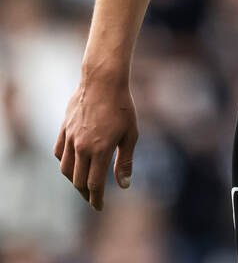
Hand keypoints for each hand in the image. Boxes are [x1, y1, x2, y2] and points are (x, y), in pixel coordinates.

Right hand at [54, 74, 137, 210]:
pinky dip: (63, 162)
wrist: (103, 79)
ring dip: (73, 180)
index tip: (99, 207)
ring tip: (82, 183)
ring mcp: (70, 138)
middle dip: (86, 193)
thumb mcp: (130, 133)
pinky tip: (71, 163)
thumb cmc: (121, 105)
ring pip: (66, 169)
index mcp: (100, 150)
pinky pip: (58, 153)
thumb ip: (125, 161)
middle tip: (93, 198)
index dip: (97, 199)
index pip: (94, 185)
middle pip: (78, 181)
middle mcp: (82, 147)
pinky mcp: (63, 128)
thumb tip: (124, 185)